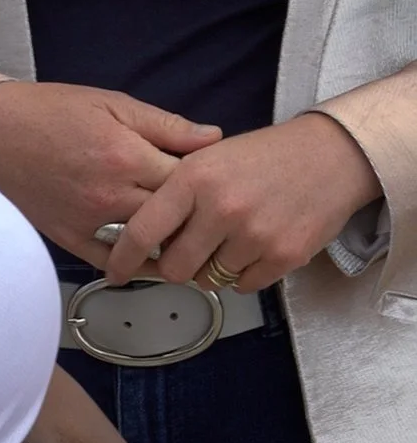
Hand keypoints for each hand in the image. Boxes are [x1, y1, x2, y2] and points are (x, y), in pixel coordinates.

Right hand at [0, 80, 221, 265]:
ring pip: (147, 245)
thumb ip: (165, 125)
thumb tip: (213, 138)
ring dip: (170, 244)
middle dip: (195, 217)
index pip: (188, 181)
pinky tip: (152, 263)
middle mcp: (111, 194)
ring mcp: (89, 220)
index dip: (207, 182)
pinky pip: (109, 261)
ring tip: (191, 241)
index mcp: (126, 155)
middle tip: (211, 216)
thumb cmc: (53, 110)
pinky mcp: (68, 236)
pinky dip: (134, 266)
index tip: (216, 181)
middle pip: (172, 218)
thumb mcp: (112, 104)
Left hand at [104, 112, 382, 291]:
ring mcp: (254, 235)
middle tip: (187, 251)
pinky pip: (244, 286)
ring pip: (209, 280)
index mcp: (194, 177)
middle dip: (175, 266)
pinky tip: (254, 246)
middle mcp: (221, 208)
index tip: (114, 272)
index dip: (123, 257)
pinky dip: (243, 274)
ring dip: (211, 269)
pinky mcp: (283, 257)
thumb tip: (145, 234)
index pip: (143, 229)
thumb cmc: (262, 156)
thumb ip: (176, 192)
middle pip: (174, 268)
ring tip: (228, 240)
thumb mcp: (209, 157)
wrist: (328, 157)